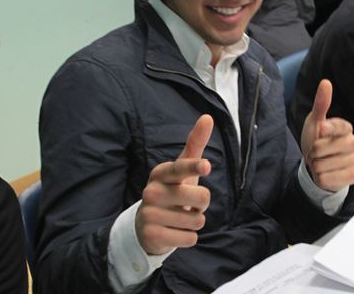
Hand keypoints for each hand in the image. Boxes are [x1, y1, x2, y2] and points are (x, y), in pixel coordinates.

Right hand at [136, 115, 212, 254]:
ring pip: (198, 220)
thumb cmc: (172, 190)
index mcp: (161, 173)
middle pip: (202, 198)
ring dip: (195, 221)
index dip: (194, 167)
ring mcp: (150, 214)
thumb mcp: (182, 169)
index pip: (180, 168)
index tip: (205, 165)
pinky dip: (188, 237)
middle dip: (202, 204)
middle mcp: (152, 192)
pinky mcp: (153, 236)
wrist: (146, 224)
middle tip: (188, 203)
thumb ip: (195, 143)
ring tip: (179, 217)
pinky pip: (190, 238)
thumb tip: (207, 117)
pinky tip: (174, 231)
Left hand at [301, 79, 353, 192]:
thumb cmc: (317, 141)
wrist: (318, 166)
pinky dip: (320, 178)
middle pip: (324, 148)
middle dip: (313, 151)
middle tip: (316, 152)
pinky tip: (327, 174)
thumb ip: (321, 104)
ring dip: (316, 166)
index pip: (339, 126)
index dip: (327, 129)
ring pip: (323, 165)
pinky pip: (326, 178)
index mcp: (346, 128)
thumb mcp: (315, 122)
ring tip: (322, 163)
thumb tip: (325, 82)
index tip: (321, 130)